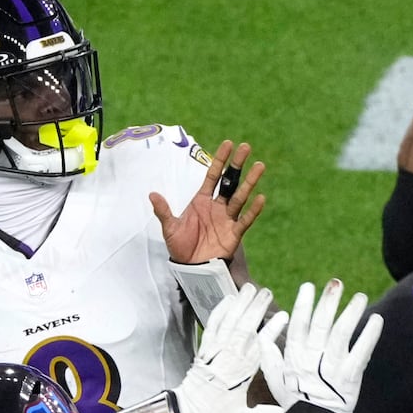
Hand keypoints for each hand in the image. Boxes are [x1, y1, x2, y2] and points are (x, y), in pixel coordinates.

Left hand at [150, 139, 265, 263]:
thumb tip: (152, 194)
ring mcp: (227, 219)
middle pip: (229, 181)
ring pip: (240, 196)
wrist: (191, 269)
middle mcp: (217, 206)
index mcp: (201, 201)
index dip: (220, 160)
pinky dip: (253, 210)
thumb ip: (164, 211)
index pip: (212, 176)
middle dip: (237, 165)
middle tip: (246, 147)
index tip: (228, 144)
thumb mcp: (170, 228)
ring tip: (260, 166)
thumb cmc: (181, 247)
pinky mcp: (234, 233)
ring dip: (250, 182)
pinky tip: (260, 197)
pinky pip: (245, 219)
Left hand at [174, 284, 284, 412]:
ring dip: (239, 304)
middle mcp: (228, 358)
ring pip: (228, 323)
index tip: (283, 316)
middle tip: (266, 292)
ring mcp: (214, 351)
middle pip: (243, 328)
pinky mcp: (204, 349)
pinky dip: (219, 311)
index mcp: (241, 374)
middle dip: (255, 308)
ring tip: (250, 288)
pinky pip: (211, 326)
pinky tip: (228, 299)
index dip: (272, 330)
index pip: (259, 346)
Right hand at [259, 279, 382, 412]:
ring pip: (342, 333)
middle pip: (321, 324)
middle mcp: (312, 359)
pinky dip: (370, 335)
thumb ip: (269, 356)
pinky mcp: (351, 376)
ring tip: (360, 297)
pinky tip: (376, 319)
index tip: (309, 286)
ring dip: (352, 312)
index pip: (298, 325)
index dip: (303, 304)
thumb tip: (262, 336)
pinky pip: (362, 351)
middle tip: (336, 283)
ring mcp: (332, 367)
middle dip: (329, 301)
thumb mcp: (274, 379)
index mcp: (294, 357)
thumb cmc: (294, 402)